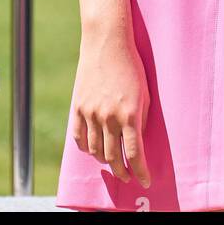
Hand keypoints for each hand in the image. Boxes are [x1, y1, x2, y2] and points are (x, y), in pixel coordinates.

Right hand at [70, 29, 151, 187]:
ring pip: (95, 151)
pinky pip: (80, 137)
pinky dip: (87, 148)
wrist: (107, 43)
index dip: (140, 172)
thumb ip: (140, 119)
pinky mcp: (79, 107)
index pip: (134, 154)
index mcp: (129, 114)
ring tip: (112, 162)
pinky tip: (94, 150)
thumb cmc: (131, 66)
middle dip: (122, 171)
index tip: (145, 181)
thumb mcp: (144, 93)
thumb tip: (136, 140)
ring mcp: (91, 113)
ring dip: (105, 160)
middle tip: (127, 176)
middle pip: (113, 157)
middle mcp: (109, 117)